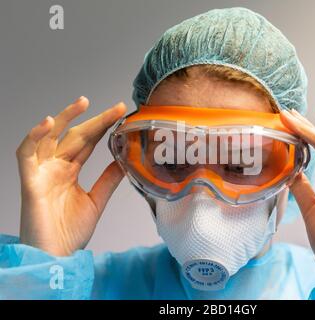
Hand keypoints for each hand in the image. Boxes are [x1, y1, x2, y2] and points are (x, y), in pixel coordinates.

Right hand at [16, 97, 126, 255]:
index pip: (88, 142)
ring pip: (49, 137)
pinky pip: (26, 154)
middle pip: (74, 136)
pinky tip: (48, 122)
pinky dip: (34, 137)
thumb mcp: (96, 201)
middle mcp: (55, 167)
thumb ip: (107, 180)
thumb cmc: (70, 232)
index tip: (121, 114)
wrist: (56, 257)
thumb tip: (123, 161)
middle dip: (95, 120)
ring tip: (83, 103)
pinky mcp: (29, 181)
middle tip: (117, 108)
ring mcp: (42, 172)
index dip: (103, 127)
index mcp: (70, 171)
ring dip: (64, 118)